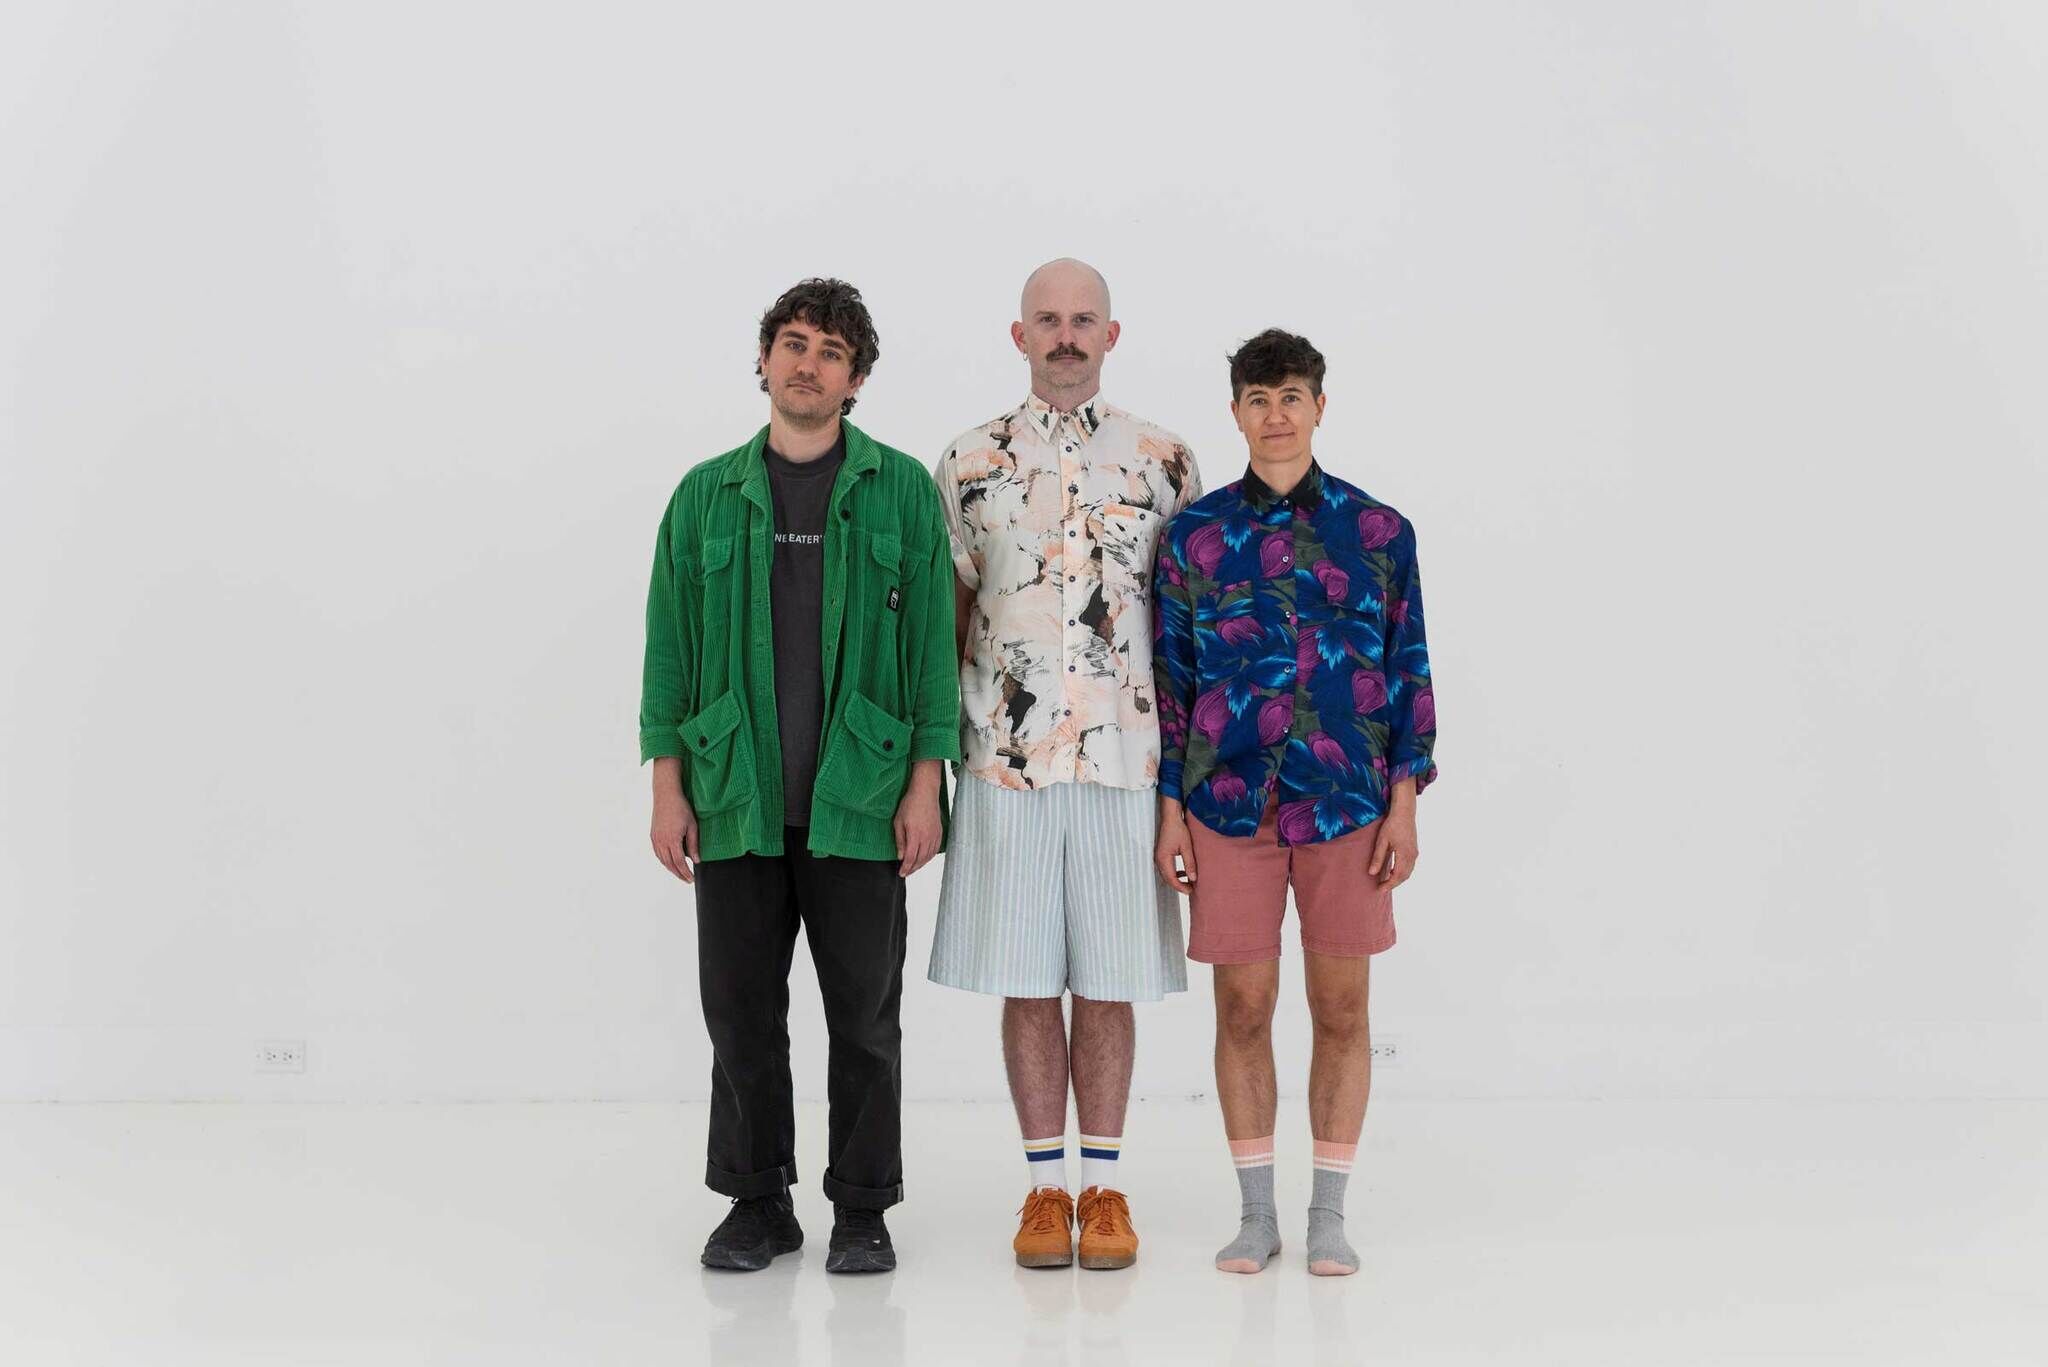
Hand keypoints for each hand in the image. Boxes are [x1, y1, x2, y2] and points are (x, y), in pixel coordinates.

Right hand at [651, 760, 697, 882]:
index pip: (680, 863)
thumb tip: (697, 861)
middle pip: (670, 864)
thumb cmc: (681, 808)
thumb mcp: (692, 826)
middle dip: (679, 874)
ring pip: (662, 860)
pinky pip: (658, 853)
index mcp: (672, 840)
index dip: (686, 873)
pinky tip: (670, 862)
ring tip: (680, 873)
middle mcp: (661, 842)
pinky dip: (664, 860)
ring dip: (671, 869)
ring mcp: (655, 839)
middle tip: (687, 880)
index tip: (692, 879)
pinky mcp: (653, 836)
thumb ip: (694, 845)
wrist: (666, 796)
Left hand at [893, 762, 942, 877]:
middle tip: (906, 873)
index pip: (910, 858)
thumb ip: (900, 840)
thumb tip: (900, 856)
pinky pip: (935, 849)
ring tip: (914, 867)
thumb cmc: (910, 804)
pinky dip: (929, 857)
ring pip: (929, 856)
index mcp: (915, 835)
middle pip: (920, 859)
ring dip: (921, 864)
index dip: (906, 868)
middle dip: (913, 868)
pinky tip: (924, 858)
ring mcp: (934, 835)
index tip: (901, 873)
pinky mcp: (939, 832)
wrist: (925, 792)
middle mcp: (927, 837)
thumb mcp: (898, 822)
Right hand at [1154, 799, 1196, 893]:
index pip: (1171, 879)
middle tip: (1191, 889)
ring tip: (1189, 882)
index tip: (1191, 890)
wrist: (1170, 817)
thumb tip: (1193, 878)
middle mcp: (1158, 860)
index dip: (1181, 887)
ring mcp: (1158, 857)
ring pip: (1166, 875)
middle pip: (1167, 879)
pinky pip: (1166, 868)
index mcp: (1163, 859)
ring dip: (1177, 880)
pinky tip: (1183, 872)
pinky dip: (1175, 873)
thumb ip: (1190, 863)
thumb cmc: (1178, 830)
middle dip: (1179, 885)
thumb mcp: (1187, 847)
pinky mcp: (1161, 854)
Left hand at [1368, 807, 1417, 889]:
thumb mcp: (1382, 841)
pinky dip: (1402, 872)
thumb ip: (1378, 857)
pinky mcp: (1414, 850)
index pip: (1397, 876)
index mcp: (1405, 855)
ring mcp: (1415, 853)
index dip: (1389, 885)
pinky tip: (1392, 870)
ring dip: (1398, 878)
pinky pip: (1409, 866)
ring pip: (1408, 872)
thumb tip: (1371, 873)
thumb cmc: (1392, 825)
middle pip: (1404, 876)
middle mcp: (1412, 856)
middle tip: (1381, 888)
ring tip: (1386, 881)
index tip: (1379, 890)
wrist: (1405, 812)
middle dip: (1393, 884)